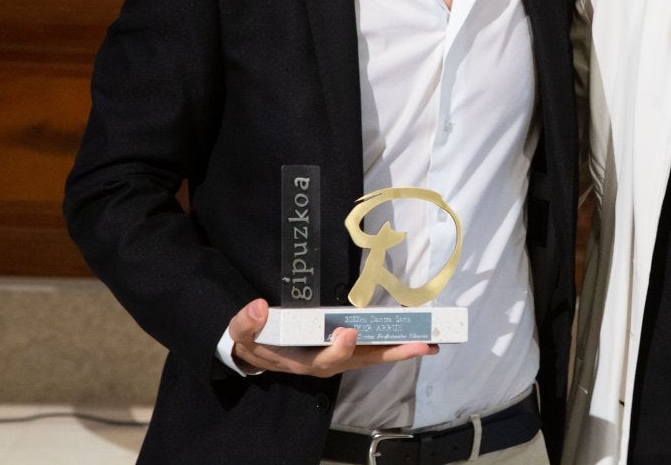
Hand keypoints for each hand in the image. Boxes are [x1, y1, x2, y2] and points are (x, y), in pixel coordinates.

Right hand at [228, 298, 436, 377]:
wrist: (255, 352)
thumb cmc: (253, 341)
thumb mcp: (242, 334)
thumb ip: (246, 322)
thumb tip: (258, 307)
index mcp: (302, 361)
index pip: (325, 359)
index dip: (338, 349)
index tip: (348, 332)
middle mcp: (326, 363)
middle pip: (361, 360)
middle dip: (391, 353)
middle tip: (421, 345)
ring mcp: (337, 357)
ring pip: (371, 355)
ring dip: (399, 349)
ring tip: (429, 342)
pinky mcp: (344, 349)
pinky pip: (370, 347)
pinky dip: (391, 342)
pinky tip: (412, 335)